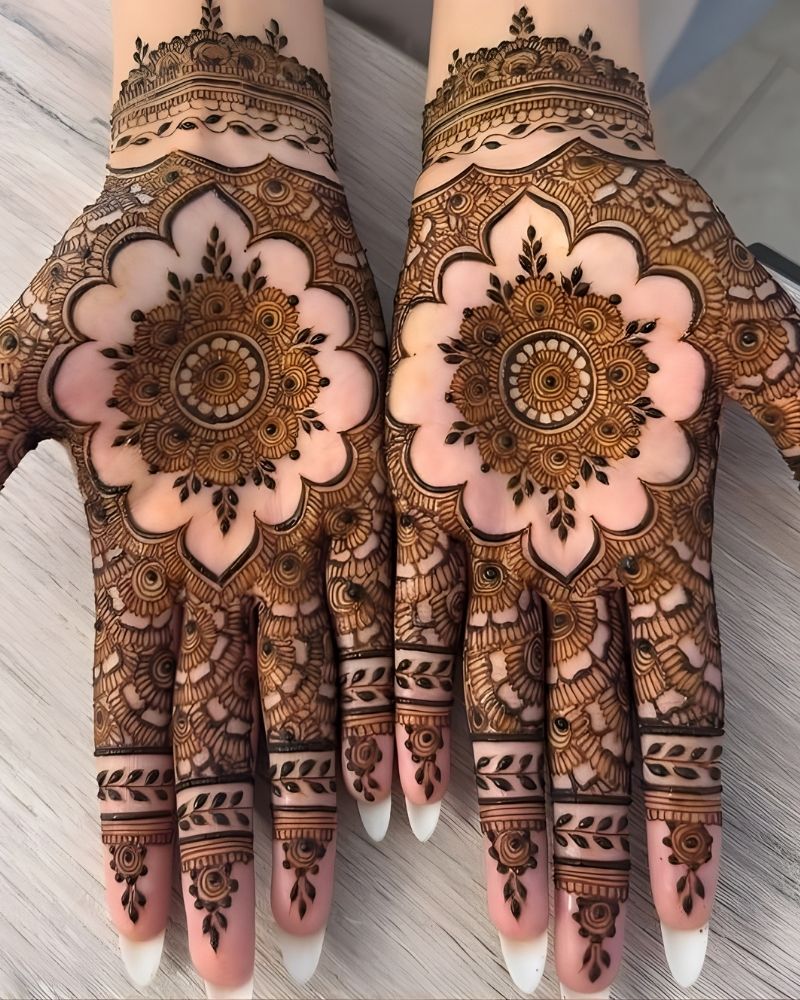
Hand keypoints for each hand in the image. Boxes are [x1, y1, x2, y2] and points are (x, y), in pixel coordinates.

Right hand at [0, 149, 391, 990]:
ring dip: (321, 801)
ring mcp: (308, 535)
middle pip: (235, 737)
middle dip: (239, 850)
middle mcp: (232, 568)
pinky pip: (393, 610)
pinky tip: (410, 783)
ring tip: (322, 911)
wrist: (228, 193)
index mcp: (146, 554)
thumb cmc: (121, 271)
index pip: (139, 725)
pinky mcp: (378, 488)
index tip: (147, 933)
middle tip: (247, 967)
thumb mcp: (24, 362)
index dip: (143, 829)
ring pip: (318, 696)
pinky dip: (399, 693)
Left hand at [386, 41, 799, 997]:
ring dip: (493, 810)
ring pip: (491, 700)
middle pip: (580, 736)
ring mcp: (488, 538)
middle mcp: (569, 562)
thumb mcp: (745, 324)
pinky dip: (401, 706)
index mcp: (656, 537)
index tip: (688, 927)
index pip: (679, 713)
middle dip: (577, 853)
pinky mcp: (412, 496)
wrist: (527, 182)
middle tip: (566, 971)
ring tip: (496, 916)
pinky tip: (397, 795)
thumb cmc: (644, 241)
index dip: (679, 820)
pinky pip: (405, 620)